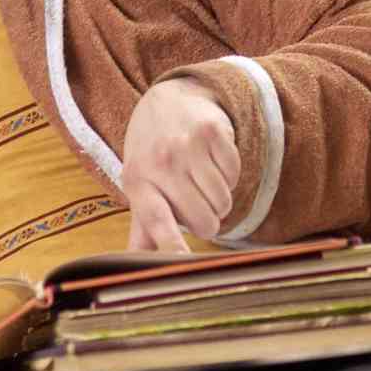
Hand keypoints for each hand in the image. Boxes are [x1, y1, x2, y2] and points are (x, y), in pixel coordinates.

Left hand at [120, 77, 240, 250]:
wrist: (166, 101)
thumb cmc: (152, 156)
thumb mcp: (140, 187)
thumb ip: (143, 229)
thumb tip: (136, 269)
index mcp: (137, 183)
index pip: (156, 222)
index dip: (170, 246)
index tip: (181, 264)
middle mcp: (160, 164)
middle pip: (204, 222)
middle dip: (206, 221)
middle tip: (194, 202)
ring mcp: (186, 146)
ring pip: (223, 202)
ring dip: (218, 198)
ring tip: (201, 181)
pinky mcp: (211, 131)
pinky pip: (235, 175)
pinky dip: (230, 175)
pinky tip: (212, 161)